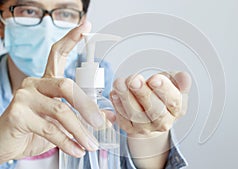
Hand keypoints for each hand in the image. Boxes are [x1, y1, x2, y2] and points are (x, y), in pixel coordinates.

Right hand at [0, 21, 109, 162]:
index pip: (58, 53)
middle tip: (100, 124)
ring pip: (61, 111)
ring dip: (80, 131)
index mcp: (46, 81)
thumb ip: (82, 115)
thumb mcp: (63, 121)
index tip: (85, 26)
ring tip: (90, 145)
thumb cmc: (35, 128)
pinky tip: (77, 150)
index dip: (72, 39)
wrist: (7, 143)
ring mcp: (24, 97)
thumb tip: (108, 117)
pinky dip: (67, 142)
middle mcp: (35, 84)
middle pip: (67, 86)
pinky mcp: (18, 114)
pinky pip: (50, 129)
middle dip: (87, 107)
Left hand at [110, 72, 191, 136]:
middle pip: (154, 110)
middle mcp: (163, 122)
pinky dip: (117, 106)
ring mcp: (146, 128)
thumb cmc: (161, 93)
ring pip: (136, 115)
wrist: (151, 110)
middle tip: (134, 80)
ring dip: (126, 98)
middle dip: (142, 94)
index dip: (164, 90)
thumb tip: (184, 78)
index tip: (154, 79)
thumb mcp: (172, 82)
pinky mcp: (130, 129)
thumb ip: (179, 79)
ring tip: (119, 83)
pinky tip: (114, 93)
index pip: (173, 101)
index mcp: (176, 109)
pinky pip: (123, 119)